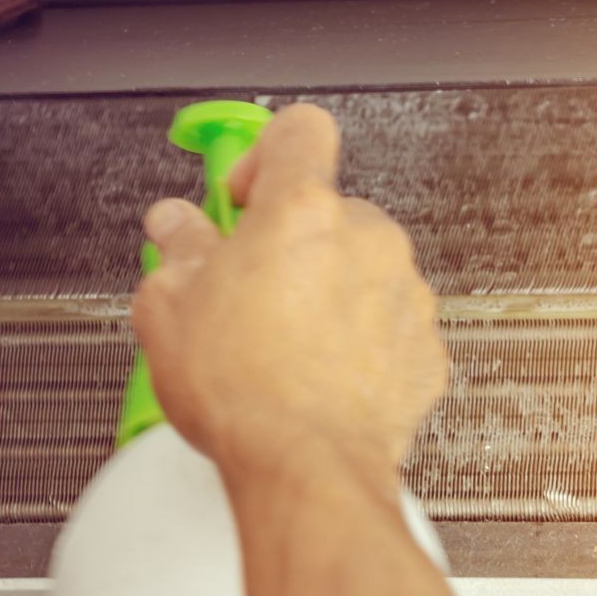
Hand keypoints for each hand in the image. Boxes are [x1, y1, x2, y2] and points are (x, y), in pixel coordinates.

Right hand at [134, 104, 446, 483]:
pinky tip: (322, 374)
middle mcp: (368, 241)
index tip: (244, 193)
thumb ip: (179, 249)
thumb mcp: (170, 305)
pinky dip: (363, 343)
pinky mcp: (426, 350)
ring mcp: (406, 296)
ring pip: (366, 271)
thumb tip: (178, 228)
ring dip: (331, 293)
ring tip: (284, 344)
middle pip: (332, 212)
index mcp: (303, 212)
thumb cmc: (245, 389)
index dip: (265, 154)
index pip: (300, 130)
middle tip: (250, 288)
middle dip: (294, 243)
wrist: (306, 465)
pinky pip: (391, 327)